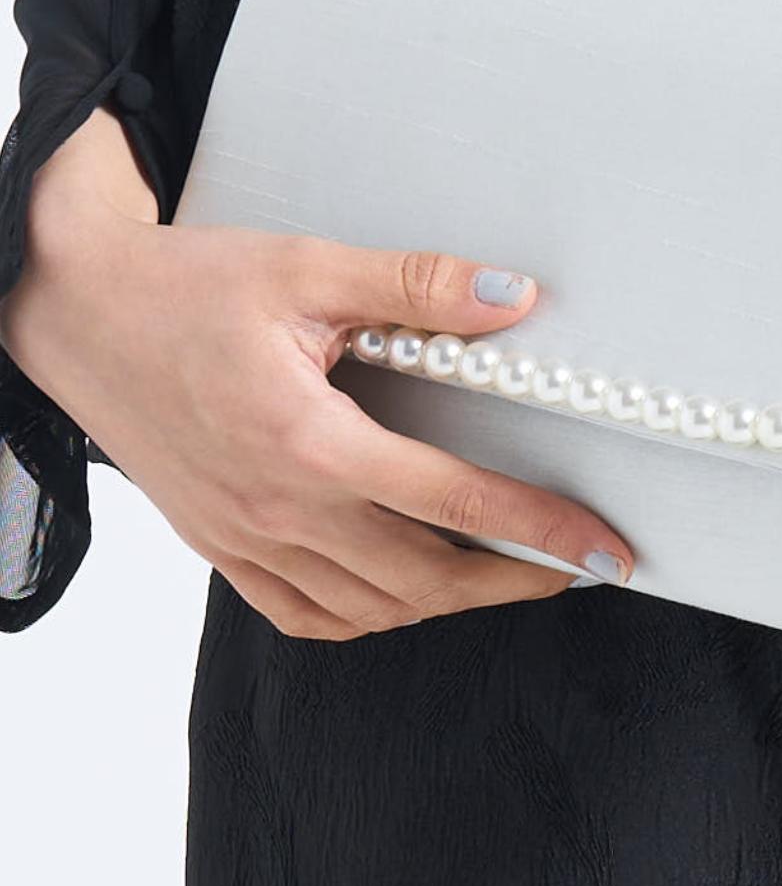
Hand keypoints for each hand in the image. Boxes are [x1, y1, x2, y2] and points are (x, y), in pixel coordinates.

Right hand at [2, 133, 633, 639]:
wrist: (71, 311)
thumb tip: (517, 299)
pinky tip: (401, 589)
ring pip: (370, 608)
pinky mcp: (217, 546)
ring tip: (502, 573)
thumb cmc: (183, 287)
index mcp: (308, 442)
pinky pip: (304, 615)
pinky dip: (366, 615)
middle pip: (424, 580)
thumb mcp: (306, 270)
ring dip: (447, 601)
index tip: (605, 550)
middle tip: (573, 568)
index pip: (456, 502)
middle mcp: (277, 508)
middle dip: (513, 582)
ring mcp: (243, 539)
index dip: (544, 530)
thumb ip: (417, 287)